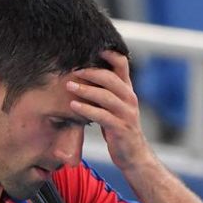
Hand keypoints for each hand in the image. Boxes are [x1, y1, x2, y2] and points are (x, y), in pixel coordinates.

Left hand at [67, 50, 155, 171]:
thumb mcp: (114, 107)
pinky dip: (86, 109)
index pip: (122, 64)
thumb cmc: (119, 129)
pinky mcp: (120, 128)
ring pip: (106, 96)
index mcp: (127, 90)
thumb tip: (84, 74)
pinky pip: (102, 115)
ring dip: (85, 89)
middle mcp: (129, 98)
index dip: (108, 53)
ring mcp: (126, 113)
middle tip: (73, 69)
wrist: (133, 155)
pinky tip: (73, 106)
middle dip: (91, 72)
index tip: (90, 47)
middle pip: (111, 78)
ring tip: (69, 86)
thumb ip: (105, 91)